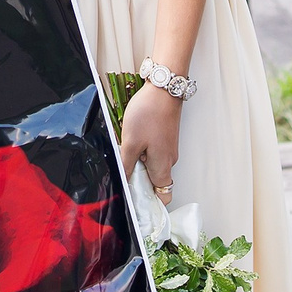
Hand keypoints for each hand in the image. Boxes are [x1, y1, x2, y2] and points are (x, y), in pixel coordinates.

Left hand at [117, 81, 183, 202]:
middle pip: (155, 182)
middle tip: (122, 173)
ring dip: (138, 163)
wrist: (163, 88)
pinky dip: (141, 151)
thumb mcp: (130, 142)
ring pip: (152, 165)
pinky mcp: (164, 138)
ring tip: (125, 152)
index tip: (135, 203)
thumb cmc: (149, 114)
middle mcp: (169, 160)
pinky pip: (152, 152)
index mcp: (163, 167)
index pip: (164, 197)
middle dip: (138, 181)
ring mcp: (168, 148)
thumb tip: (125, 183)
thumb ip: (127, 166)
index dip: (150, 203)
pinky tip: (131, 141)